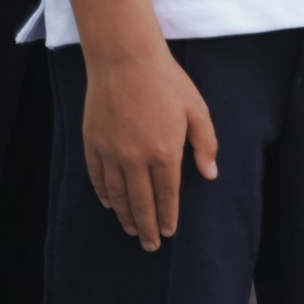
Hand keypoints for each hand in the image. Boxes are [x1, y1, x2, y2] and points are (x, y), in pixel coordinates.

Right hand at [82, 44, 217, 251]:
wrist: (125, 58)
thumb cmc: (166, 80)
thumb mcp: (196, 108)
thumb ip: (205, 143)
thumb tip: (210, 173)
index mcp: (164, 152)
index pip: (167, 195)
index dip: (168, 217)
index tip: (169, 232)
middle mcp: (135, 158)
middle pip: (141, 203)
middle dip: (147, 227)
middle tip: (150, 245)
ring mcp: (111, 153)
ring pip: (117, 196)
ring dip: (125, 216)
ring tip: (131, 230)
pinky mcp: (93, 144)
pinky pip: (97, 178)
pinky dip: (104, 195)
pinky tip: (109, 204)